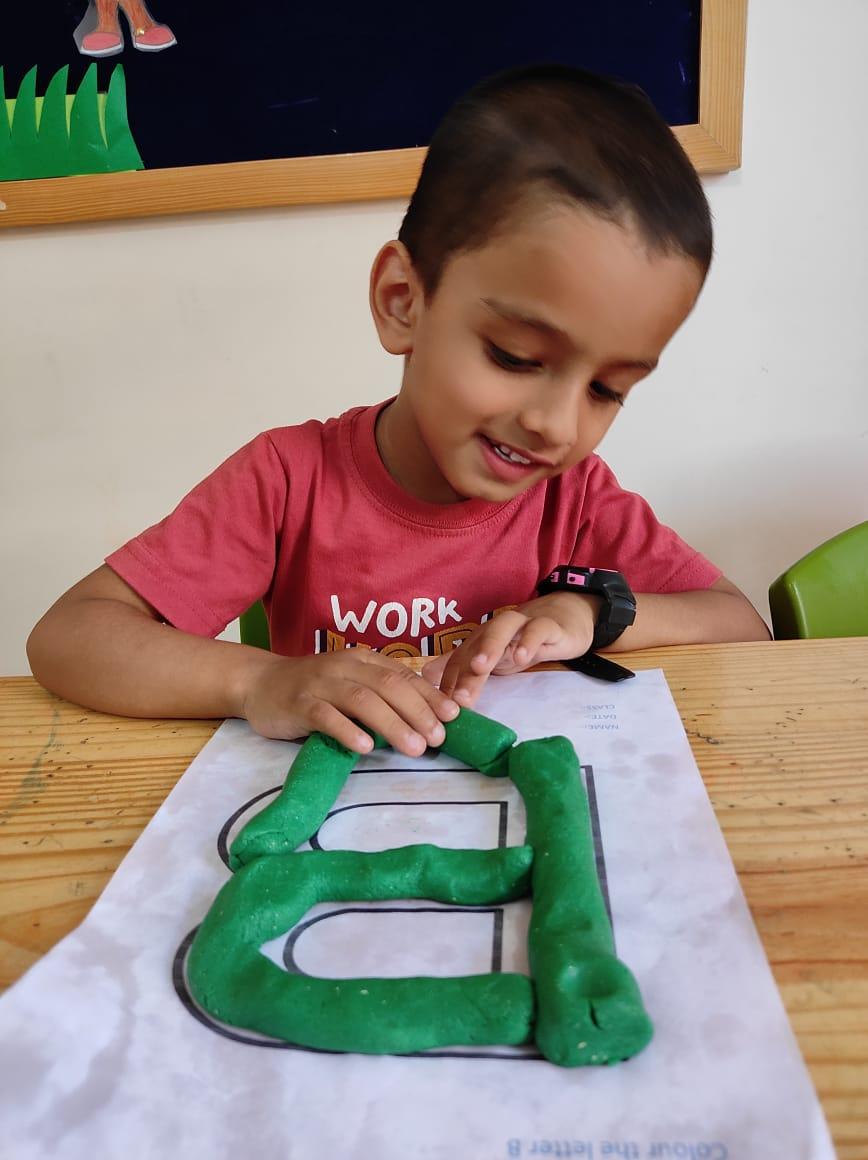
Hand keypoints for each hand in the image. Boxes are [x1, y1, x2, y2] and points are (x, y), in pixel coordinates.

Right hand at [240, 649, 459, 756]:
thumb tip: (425, 716)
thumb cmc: (313, 688)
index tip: (454, 717)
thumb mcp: (350, 682)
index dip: (430, 696)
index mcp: (362, 660)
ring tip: (414, 748)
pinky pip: (325, 716)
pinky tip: (365, 747)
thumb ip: (380, 693)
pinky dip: (347, 731)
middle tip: (438, 738)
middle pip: (388, 686)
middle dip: (418, 712)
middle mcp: (344, 667)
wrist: (259, 683)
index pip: (403, 675)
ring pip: (362, 700)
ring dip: (392, 724)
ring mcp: (320, 684)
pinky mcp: (298, 704)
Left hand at [422, 592, 599, 706]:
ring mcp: (521, 625)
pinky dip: (529, 640)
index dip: (449, 685)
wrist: (562, 621)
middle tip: (457, 697)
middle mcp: (495, 630)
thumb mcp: (490, 659)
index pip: (459, 662)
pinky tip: (523, 657)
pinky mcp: (547, 625)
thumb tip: (425, 676)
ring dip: (489, 646)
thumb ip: (460, 667)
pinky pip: (537, 629)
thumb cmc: (521, 642)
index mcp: (479, 640)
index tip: (443, 711)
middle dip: (464, 671)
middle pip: (475, 647)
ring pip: (501, 629)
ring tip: (480, 668)